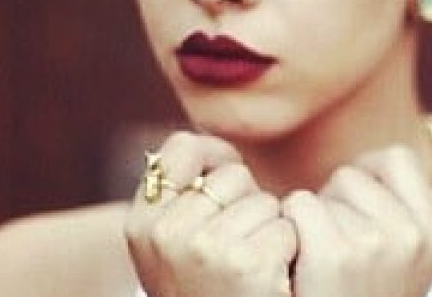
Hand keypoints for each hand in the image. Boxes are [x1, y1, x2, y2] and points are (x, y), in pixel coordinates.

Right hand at [126, 132, 296, 296]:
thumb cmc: (210, 290)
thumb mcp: (176, 242)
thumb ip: (185, 191)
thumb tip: (210, 149)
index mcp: (141, 223)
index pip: (180, 148)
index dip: (212, 165)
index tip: (217, 201)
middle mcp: (167, 234)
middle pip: (234, 177)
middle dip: (246, 208)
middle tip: (235, 255)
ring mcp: (205, 249)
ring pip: (266, 202)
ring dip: (271, 232)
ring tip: (251, 271)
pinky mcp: (247, 264)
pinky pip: (287, 228)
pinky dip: (289, 253)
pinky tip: (270, 282)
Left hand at [282, 146, 431, 296]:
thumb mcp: (401, 261)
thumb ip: (395, 216)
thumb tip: (359, 170)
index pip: (395, 160)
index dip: (364, 180)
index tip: (351, 215)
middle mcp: (413, 234)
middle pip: (352, 176)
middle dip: (333, 205)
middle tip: (332, 257)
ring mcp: (377, 242)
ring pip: (322, 191)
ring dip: (309, 220)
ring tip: (316, 265)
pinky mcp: (336, 255)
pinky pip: (299, 206)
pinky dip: (289, 228)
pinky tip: (297, 261)